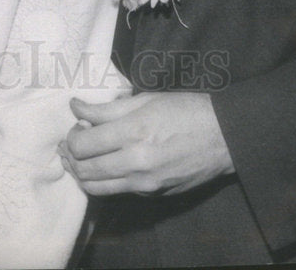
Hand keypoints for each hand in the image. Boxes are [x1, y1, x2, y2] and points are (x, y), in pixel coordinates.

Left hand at [59, 92, 234, 195]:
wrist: (223, 137)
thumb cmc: (185, 110)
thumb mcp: (145, 99)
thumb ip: (106, 108)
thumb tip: (76, 107)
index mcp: (133, 132)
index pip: (83, 146)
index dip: (71, 137)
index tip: (76, 125)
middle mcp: (136, 162)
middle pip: (84, 170)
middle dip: (71, 156)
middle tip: (72, 142)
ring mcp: (145, 183)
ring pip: (96, 188)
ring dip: (82, 173)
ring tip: (83, 157)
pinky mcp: (153, 195)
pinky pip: (117, 192)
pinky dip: (104, 181)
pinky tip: (106, 165)